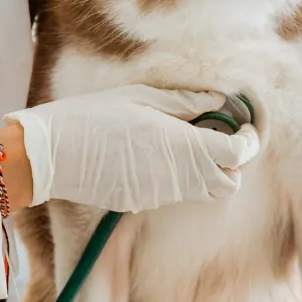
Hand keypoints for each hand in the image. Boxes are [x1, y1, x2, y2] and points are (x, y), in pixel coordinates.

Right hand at [2, 84, 264, 211]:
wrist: (53, 154)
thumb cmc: (94, 116)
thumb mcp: (142, 97)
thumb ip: (186, 103)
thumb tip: (219, 103)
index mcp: (185, 146)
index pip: (239, 154)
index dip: (248, 140)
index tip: (241, 126)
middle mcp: (180, 177)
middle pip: (229, 183)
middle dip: (232, 163)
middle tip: (216, 137)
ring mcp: (162, 195)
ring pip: (204, 193)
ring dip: (207, 173)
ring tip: (185, 146)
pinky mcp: (143, 204)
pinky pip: (174, 195)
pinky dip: (177, 179)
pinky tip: (153, 157)